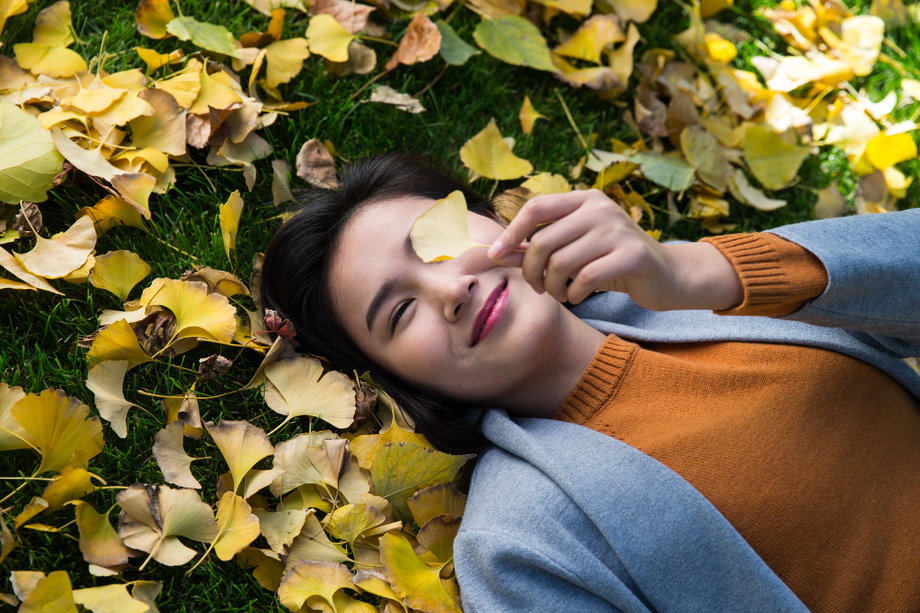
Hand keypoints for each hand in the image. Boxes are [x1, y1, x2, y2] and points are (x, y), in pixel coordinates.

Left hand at [487, 189, 743, 310]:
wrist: (666, 276)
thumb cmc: (612, 262)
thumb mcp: (574, 250)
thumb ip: (536, 248)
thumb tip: (495, 252)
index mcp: (584, 200)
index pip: (536, 207)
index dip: (511, 232)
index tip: (495, 255)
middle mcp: (601, 209)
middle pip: (543, 241)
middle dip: (531, 271)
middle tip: (538, 288)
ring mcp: (618, 230)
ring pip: (561, 262)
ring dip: (552, 286)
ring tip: (559, 294)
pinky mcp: (632, 255)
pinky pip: (585, 278)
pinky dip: (573, 293)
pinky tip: (576, 297)